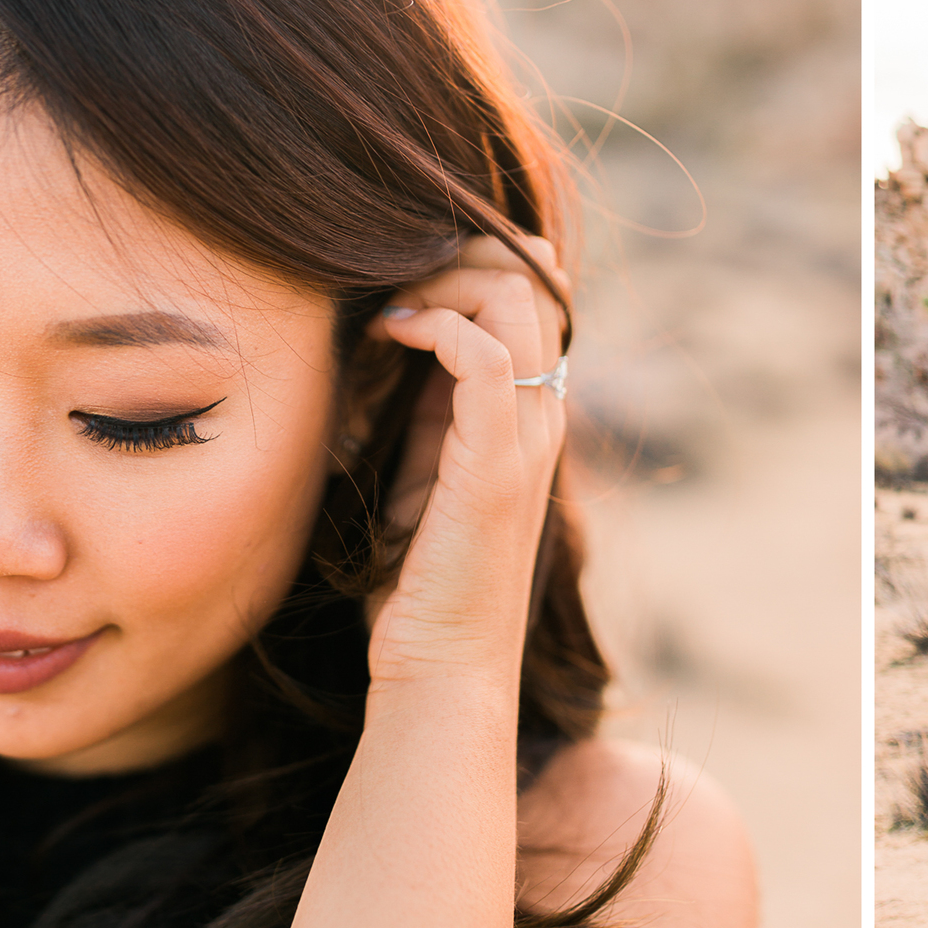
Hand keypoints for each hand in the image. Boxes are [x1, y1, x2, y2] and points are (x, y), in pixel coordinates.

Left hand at [363, 233, 570, 689]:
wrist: (441, 670)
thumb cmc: (419, 588)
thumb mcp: (420, 479)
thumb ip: (426, 417)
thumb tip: (388, 352)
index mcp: (527, 420)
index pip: (532, 302)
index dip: (475, 264)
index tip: (401, 276)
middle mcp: (540, 420)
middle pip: (533, 285)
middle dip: (462, 256)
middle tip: (393, 273)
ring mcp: (526, 441)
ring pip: (518, 304)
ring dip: (447, 280)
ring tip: (391, 300)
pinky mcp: (496, 465)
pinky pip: (486, 358)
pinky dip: (438, 326)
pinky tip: (392, 333)